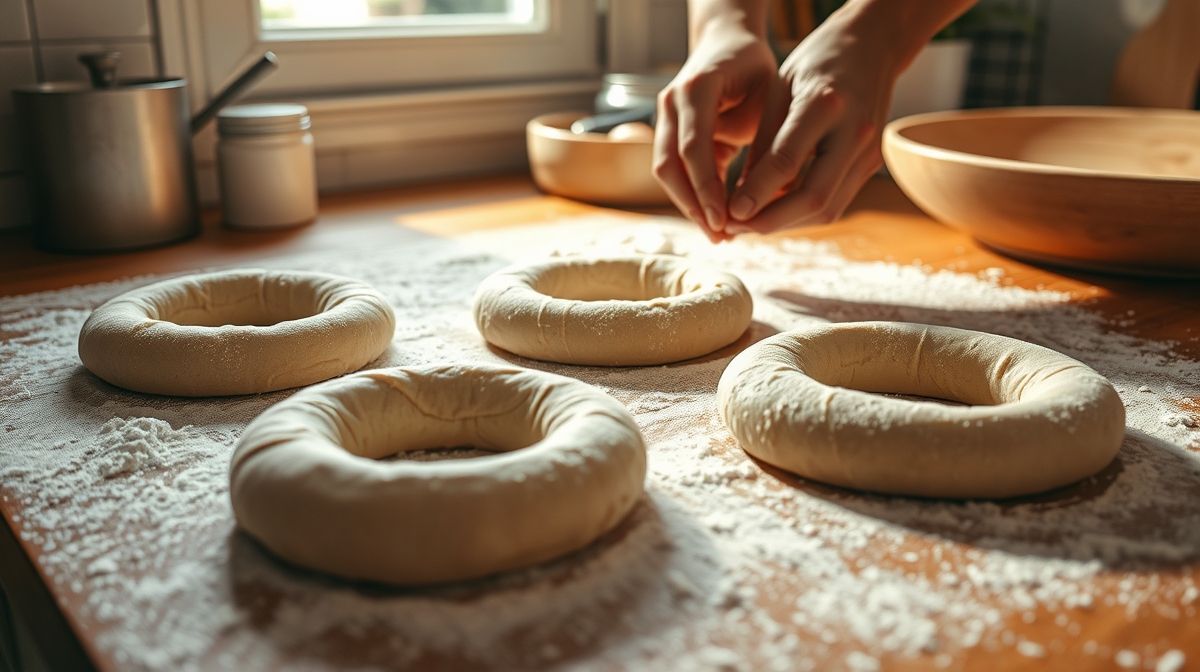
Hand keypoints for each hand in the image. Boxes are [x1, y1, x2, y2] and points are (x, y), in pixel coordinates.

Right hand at [653, 20, 776, 242]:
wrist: (727, 41)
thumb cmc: (755, 69)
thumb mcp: (770, 99)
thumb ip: (763, 141)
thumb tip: (762, 197)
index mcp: (696, 89)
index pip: (693, 149)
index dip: (706, 189)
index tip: (724, 220)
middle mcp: (670, 101)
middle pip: (669, 166)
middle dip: (693, 205)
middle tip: (720, 236)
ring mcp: (662, 115)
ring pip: (664, 171)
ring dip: (689, 205)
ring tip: (718, 234)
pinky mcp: (666, 130)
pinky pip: (671, 168)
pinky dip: (690, 194)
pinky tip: (712, 216)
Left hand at [724, 8, 900, 234]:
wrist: (873, 44)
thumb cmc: (816, 62)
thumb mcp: (779, 91)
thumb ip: (763, 144)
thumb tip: (740, 199)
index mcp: (825, 104)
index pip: (787, 161)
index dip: (756, 194)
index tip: (729, 213)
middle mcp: (854, 131)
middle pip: (814, 197)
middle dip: (771, 222)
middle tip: (734, 228)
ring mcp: (868, 151)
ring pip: (827, 209)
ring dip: (785, 224)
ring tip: (748, 225)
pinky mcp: (871, 163)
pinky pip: (835, 201)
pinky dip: (802, 213)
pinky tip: (774, 212)